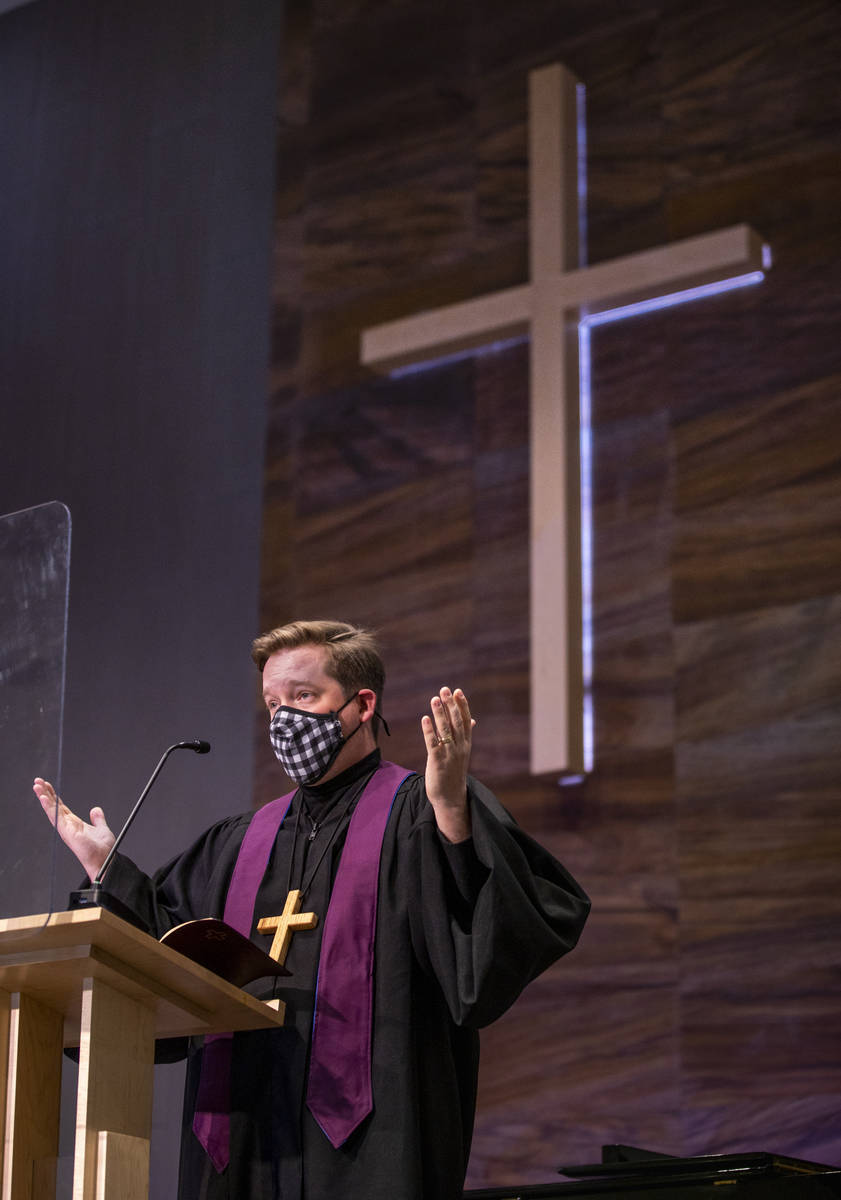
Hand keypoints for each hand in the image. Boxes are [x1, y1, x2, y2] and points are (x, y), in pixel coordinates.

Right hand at [32, 778, 115, 881]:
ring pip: (51, 810)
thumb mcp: (101, 829)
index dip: (54, 795)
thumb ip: (98, 819)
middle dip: (45, 793)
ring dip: (43, 797)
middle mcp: (67, 825)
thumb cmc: (102, 849)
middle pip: (53, 806)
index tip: (48, 785)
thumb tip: (95, 810)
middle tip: (37, 781)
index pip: (60, 806)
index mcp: (74, 823)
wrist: (105, 860)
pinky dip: (49, 807)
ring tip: (36, 785)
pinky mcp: (66, 831)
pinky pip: (55, 816)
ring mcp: (65, 828)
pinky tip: (43, 798)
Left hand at [421, 687, 475, 842]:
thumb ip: (465, 735)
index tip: (458, 691)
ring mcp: (449, 754)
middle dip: (450, 705)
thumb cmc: (454, 772)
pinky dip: (429, 730)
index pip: (465, 721)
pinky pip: (433, 743)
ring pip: (445, 730)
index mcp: (465, 744)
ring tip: (434, 699)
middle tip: (445, 690)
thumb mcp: (462, 752)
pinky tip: (425, 718)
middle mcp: (459, 747)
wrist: (451, 797)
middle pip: (456, 722)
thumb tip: (473, 720)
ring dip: (439, 714)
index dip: (462, 706)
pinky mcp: (437, 761)